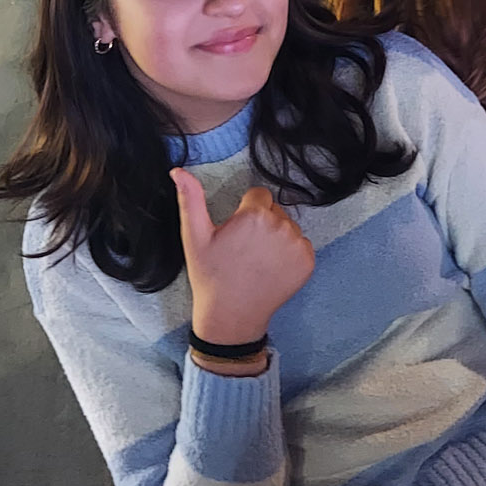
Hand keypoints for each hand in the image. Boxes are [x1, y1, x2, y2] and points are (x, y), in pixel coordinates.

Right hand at [172, 167, 314, 347]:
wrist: (231, 315)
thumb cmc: (210, 275)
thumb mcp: (194, 236)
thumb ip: (190, 198)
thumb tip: (178, 170)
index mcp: (255, 215)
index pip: (258, 195)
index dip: (245, 212)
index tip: (236, 233)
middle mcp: (281, 225)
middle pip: (274, 209)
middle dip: (262, 222)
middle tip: (244, 249)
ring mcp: (297, 244)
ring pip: (288, 226)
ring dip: (276, 237)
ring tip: (257, 260)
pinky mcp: (307, 261)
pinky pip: (300, 244)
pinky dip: (289, 254)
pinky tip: (271, 269)